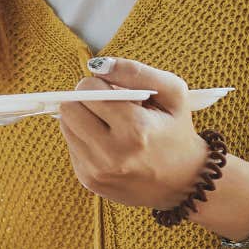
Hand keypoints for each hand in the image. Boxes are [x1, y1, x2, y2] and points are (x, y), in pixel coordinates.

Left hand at [55, 56, 208, 209]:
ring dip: (83, 118)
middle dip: (86, 99)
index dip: (100, 84)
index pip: (88, 90)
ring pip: (65, 125)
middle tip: (107, 105)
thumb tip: (97, 65)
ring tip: (109, 124)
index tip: (114, 90)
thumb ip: (136, 72)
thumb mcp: (173, 94)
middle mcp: (112, 154)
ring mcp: (97, 171)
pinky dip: (85, 138)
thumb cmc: (177, 131)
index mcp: (136, 129)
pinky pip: (70, 145)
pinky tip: (108, 142)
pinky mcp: (88, 180)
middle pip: (69, 108)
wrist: (184, 182)